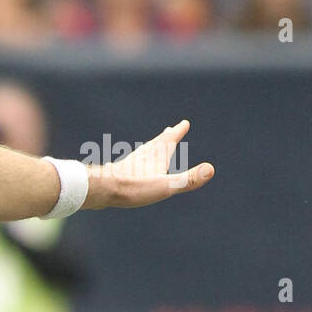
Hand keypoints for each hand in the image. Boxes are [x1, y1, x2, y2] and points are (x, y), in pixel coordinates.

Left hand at [83, 119, 214, 208]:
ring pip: (143, 153)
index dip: (177, 132)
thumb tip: (211, 169)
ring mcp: (130, 165)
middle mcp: (143, 157)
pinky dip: (137, 163)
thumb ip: (187, 180)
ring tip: (153, 147)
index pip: (169, 140)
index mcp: (156, 157)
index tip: (183, 122)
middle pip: (156, 144)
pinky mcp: (118, 174)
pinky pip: (131, 166)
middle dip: (165, 137)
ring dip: (151, 148)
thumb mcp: (165, 186)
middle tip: (171, 129)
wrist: (100, 190)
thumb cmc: (133, 188)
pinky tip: (132, 170)